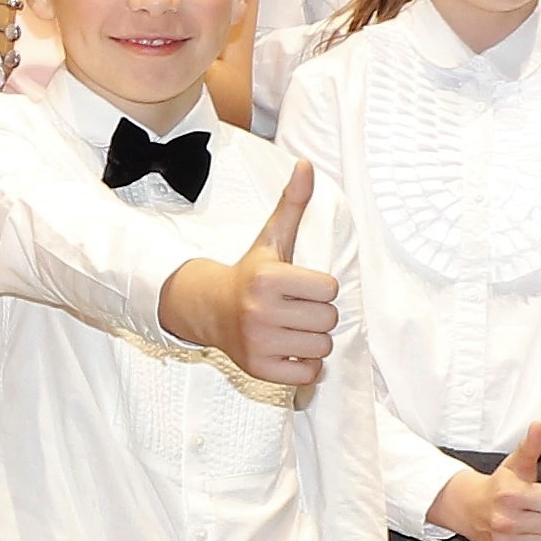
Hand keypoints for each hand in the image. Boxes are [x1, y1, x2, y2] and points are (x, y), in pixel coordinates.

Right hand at [156, 157, 336, 385]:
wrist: (209, 310)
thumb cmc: (251, 274)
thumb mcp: (271, 239)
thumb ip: (293, 204)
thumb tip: (306, 165)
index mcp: (268, 279)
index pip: (330, 289)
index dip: (319, 288)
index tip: (296, 287)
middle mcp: (260, 312)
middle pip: (330, 320)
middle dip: (317, 314)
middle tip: (293, 309)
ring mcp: (258, 343)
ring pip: (322, 348)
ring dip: (312, 340)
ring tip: (289, 329)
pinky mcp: (258, 369)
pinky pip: (308, 374)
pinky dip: (304, 366)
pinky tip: (286, 350)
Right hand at [434, 423, 540, 540]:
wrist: (468, 510)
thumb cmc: (499, 487)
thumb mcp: (515, 464)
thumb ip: (531, 446)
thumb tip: (539, 426)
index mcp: (511, 495)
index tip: (540, 496)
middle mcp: (506, 522)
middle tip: (536, 511)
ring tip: (532, 526)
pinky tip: (527, 540)